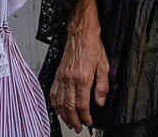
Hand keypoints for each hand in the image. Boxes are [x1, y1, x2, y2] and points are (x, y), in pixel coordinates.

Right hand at [51, 12, 108, 131]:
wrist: (81, 32)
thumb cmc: (92, 45)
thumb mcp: (104, 65)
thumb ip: (102, 86)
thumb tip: (100, 102)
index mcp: (82, 78)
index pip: (82, 105)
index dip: (85, 117)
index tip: (89, 122)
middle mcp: (70, 79)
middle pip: (69, 106)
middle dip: (73, 120)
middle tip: (78, 128)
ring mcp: (62, 76)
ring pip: (59, 102)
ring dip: (63, 115)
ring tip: (68, 122)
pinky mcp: (58, 73)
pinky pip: (53, 91)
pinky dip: (54, 103)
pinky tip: (58, 108)